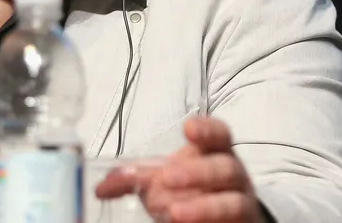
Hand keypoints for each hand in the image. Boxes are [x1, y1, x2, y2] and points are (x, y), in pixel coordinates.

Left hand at [96, 117, 263, 222]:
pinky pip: (232, 222)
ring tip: (175, 213)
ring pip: (232, 201)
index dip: (207, 129)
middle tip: (166, 178)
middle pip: (224, 167)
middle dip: (196, 172)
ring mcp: (241, 201)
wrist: (224, 218)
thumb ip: (135, 179)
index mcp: (215, 152)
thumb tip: (101, 188)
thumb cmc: (192, 188)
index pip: (219, 134)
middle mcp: (233, 174)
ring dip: (203, 207)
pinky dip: (209, 222)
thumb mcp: (164, 179)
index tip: (188, 128)